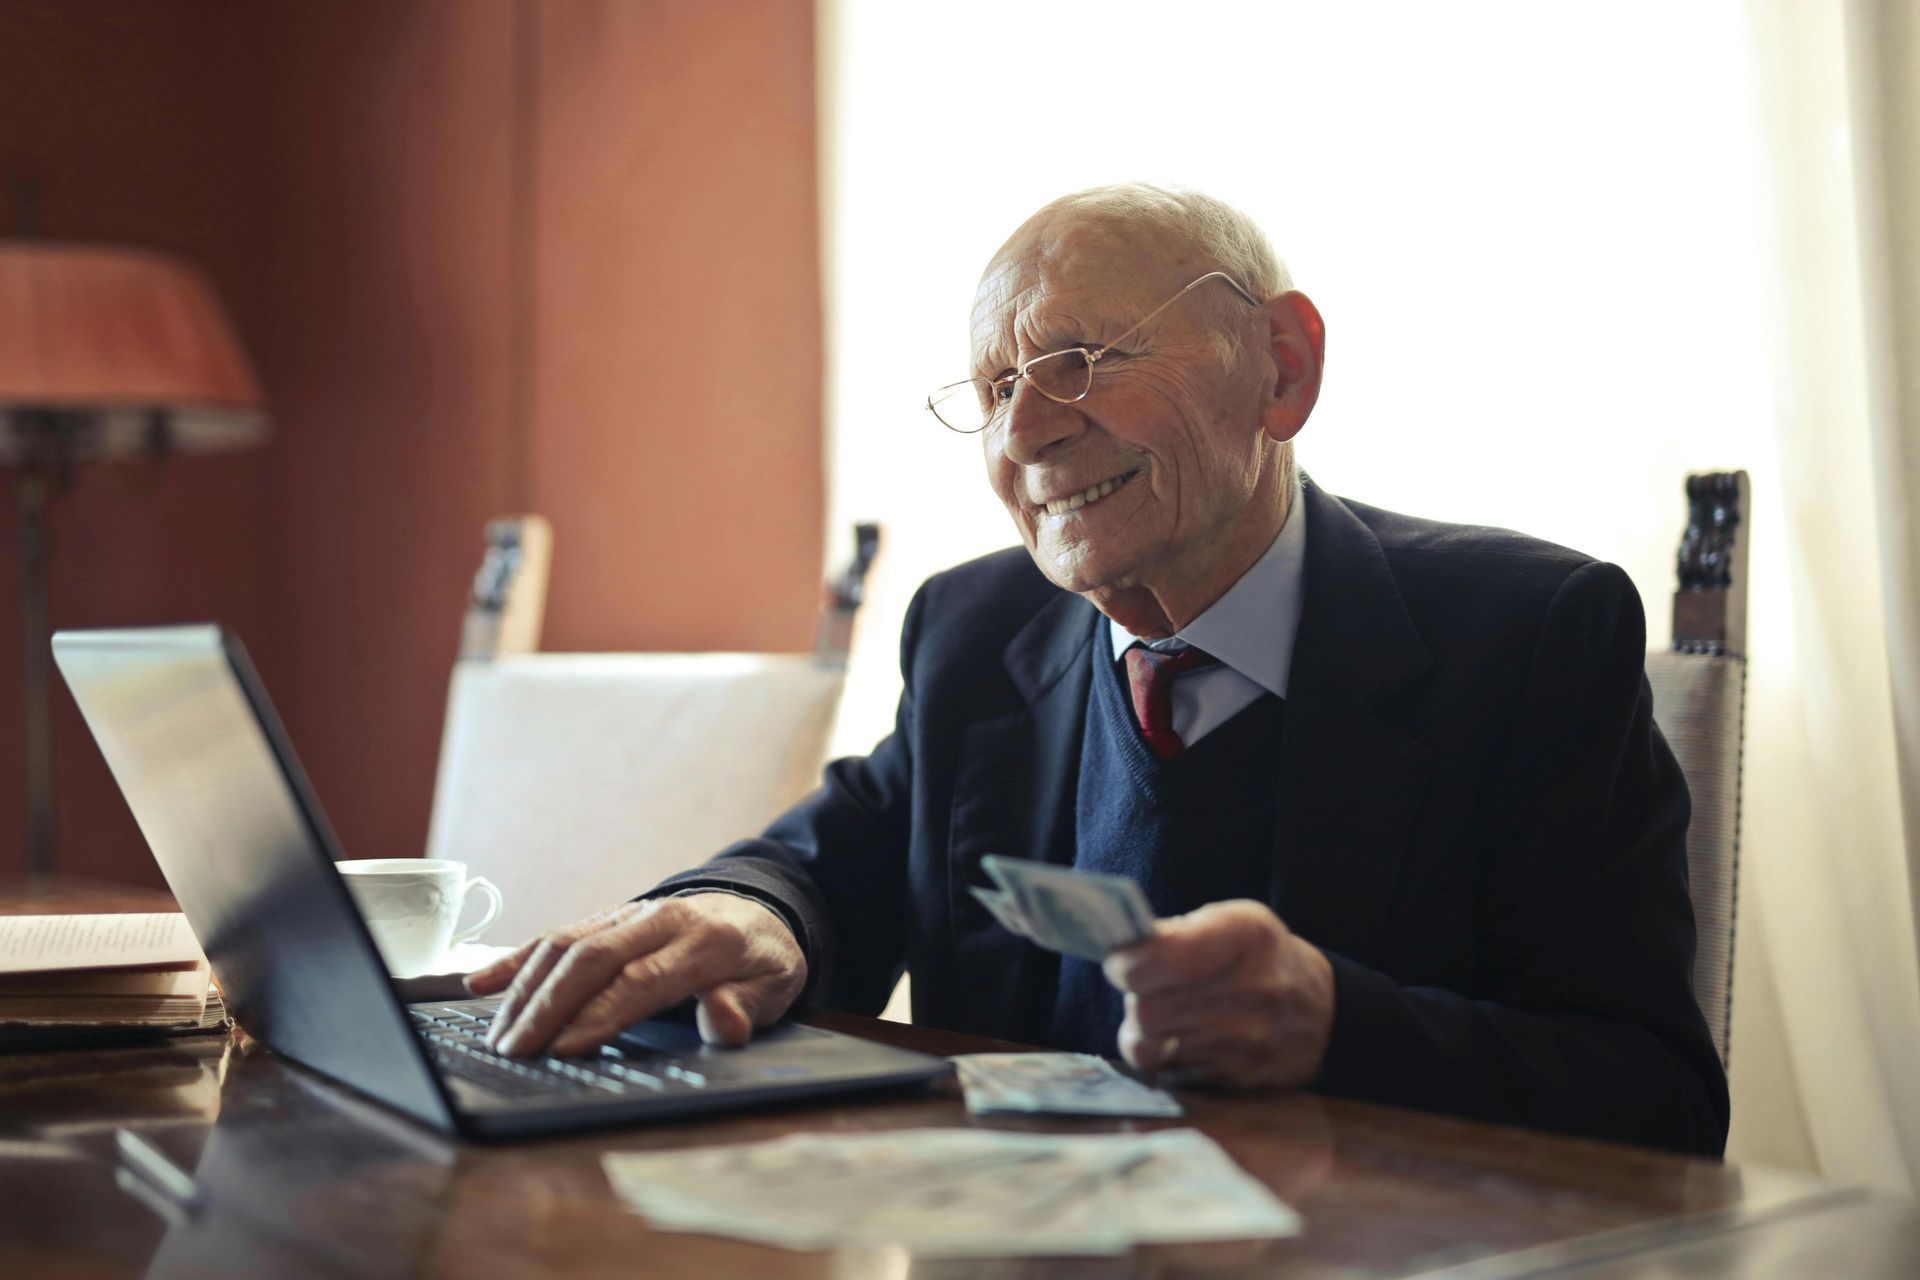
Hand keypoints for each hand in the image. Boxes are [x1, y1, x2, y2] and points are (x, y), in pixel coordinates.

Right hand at [464, 894, 806, 1056]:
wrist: (760, 908)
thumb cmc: (763, 959)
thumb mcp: (775, 987)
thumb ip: (747, 1007)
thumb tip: (722, 1019)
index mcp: (705, 941)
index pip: (641, 979)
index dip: (600, 1014)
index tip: (564, 1049)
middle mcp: (660, 920)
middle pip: (592, 958)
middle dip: (548, 1006)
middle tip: (515, 1052)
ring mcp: (629, 913)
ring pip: (567, 943)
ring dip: (527, 989)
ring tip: (500, 1036)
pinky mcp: (608, 916)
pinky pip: (557, 933)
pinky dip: (516, 958)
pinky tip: (479, 985)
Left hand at [1102, 899, 1333, 1088]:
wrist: (1323, 1014)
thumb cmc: (1260, 958)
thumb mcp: (1233, 922)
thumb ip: (1177, 932)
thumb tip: (1123, 954)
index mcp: (1246, 935)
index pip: (1158, 959)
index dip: (1126, 964)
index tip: (1123, 963)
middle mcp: (1253, 989)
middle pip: (1148, 1010)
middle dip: (1135, 1000)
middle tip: (1148, 991)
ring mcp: (1250, 1041)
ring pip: (1153, 1047)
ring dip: (1148, 1032)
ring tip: (1169, 1014)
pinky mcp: (1241, 1079)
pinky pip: (1171, 1072)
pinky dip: (1167, 1057)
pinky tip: (1187, 1039)